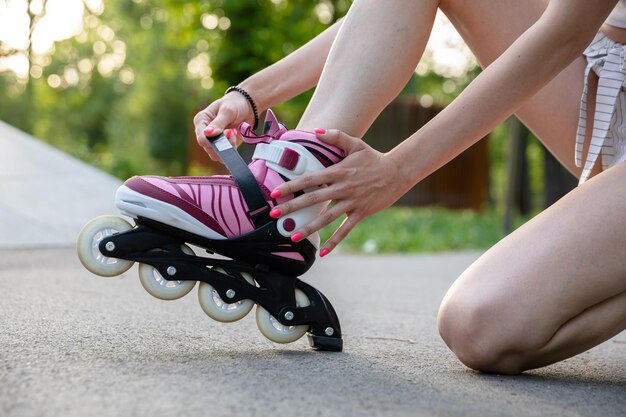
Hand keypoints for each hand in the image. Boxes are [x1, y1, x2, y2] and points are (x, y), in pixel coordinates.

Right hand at [193, 93, 253, 160]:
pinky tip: (235, 137)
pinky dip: (232, 149)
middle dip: (222, 143)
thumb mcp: (227, 111)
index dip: (212, 141)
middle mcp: (205, 133)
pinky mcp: (224, 146)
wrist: (248, 107)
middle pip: (208, 148)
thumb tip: (207, 133)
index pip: (201, 138)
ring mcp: (214, 140)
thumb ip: (218, 123)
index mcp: (201, 121)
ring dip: (228, 147)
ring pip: (216, 154)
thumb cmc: (234, 104)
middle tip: (231, 132)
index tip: (226, 133)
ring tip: (233, 133)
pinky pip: (225, 155)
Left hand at [270, 129, 405, 255]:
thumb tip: (316, 131)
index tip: (275, 192)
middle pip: (314, 198)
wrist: (397, 172)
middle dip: (293, 207)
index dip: (291, 185)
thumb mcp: (355, 144)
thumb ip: (335, 136)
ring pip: (327, 218)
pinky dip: (334, 241)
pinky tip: (323, 253)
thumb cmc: (373, 158)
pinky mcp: (360, 213)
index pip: (310, 179)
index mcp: (338, 172)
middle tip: (274, 214)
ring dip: (309, 227)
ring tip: (293, 236)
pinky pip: (345, 230)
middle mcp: (343, 188)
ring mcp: (352, 202)